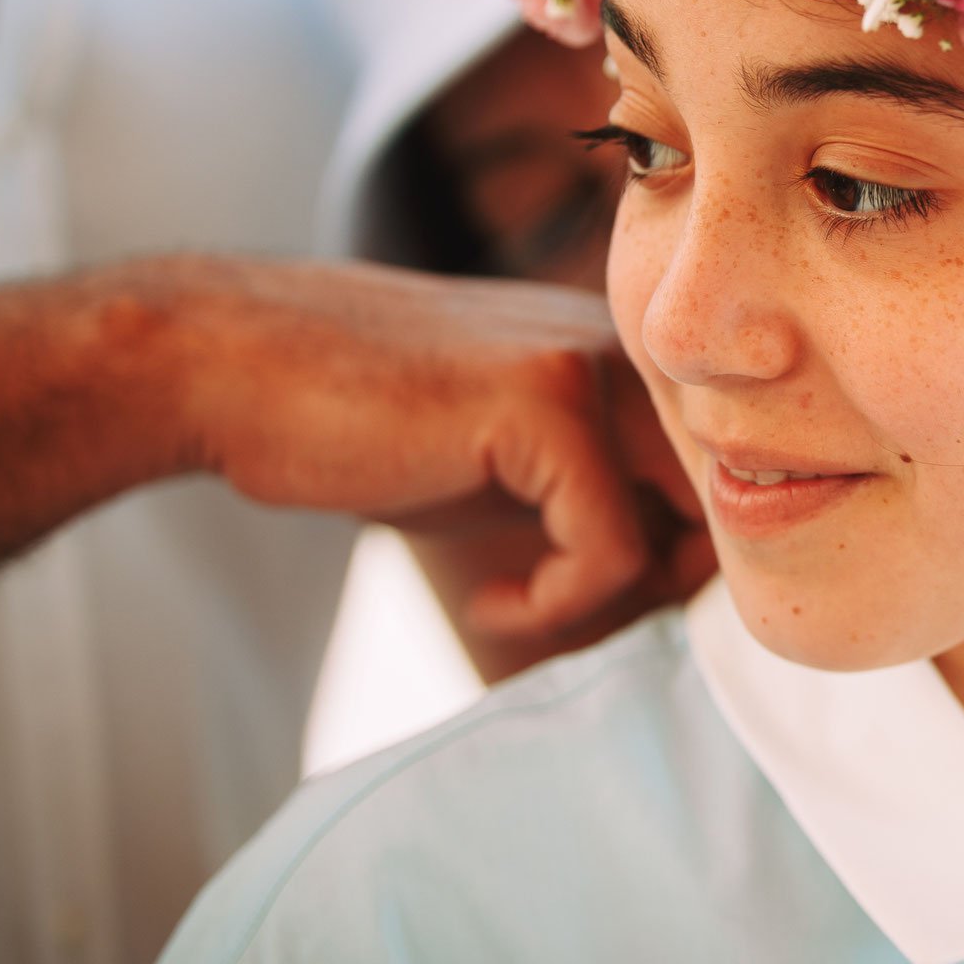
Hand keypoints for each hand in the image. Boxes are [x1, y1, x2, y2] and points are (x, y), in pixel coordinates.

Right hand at [162, 255, 712, 638]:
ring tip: (531, 605)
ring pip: (691, 524)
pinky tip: (491, 598)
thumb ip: (603, 503)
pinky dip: (558, 601)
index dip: (690, 561)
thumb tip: (688, 587)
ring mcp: (592, 365)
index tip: (609, 605)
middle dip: (677, 583)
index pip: (726, 475)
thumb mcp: (510, 472)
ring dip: (620, 601)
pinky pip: (610, 549)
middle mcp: (629, 349)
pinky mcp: (545, 405)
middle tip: (580, 614)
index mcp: (628, 357)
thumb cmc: (365, 429)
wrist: (233, 365)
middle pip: (731, 499)